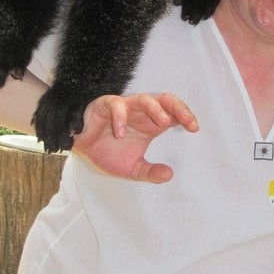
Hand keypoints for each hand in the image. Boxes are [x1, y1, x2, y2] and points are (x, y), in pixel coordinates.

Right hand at [71, 92, 198, 183]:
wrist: (79, 149)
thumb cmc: (106, 152)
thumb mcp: (131, 168)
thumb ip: (149, 172)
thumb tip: (169, 175)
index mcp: (149, 124)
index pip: (172, 113)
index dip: (185, 116)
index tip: (194, 128)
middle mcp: (139, 113)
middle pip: (163, 100)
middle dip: (178, 107)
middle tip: (188, 121)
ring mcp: (123, 107)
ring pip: (143, 99)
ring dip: (155, 109)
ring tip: (164, 123)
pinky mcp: (104, 106)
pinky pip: (115, 105)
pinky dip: (120, 117)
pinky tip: (121, 133)